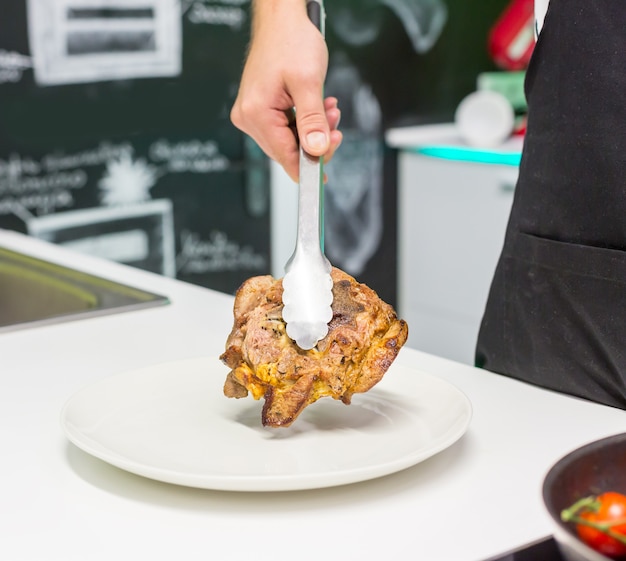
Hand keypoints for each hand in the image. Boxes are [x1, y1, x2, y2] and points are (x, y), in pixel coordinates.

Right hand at [230, 0, 342, 181]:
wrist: (282, 18)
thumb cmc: (291, 40)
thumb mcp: (308, 82)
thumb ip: (313, 121)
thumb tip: (316, 150)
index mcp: (255, 113)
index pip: (284, 156)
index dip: (309, 167)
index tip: (325, 175)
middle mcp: (249, 117)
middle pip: (287, 150)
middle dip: (315, 142)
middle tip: (335, 126)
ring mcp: (253, 113)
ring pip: (289, 140)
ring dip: (313, 130)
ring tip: (329, 110)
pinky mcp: (261, 108)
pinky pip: (286, 127)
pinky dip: (306, 122)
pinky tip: (318, 108)